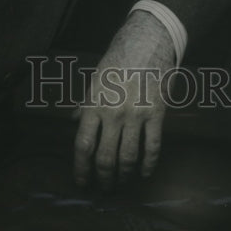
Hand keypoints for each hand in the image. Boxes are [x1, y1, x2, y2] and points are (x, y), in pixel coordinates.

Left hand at [73, 10, 174, 189]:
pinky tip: (145, 172)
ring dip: (124, 176)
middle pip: (105, 157)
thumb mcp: (96, 79)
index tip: (82, 182)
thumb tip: (73, 122)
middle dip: (103, 179)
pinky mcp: (156, 114)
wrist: (149, 41)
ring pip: (128, 157)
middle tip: (103, 189)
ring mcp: (136, 115)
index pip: (83, 145)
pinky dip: (149, 164)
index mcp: (94, 104)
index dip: (81, 168)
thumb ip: (85, 103)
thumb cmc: (119, 59)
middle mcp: (113, 113)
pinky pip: (153, 147)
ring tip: (121, 184)